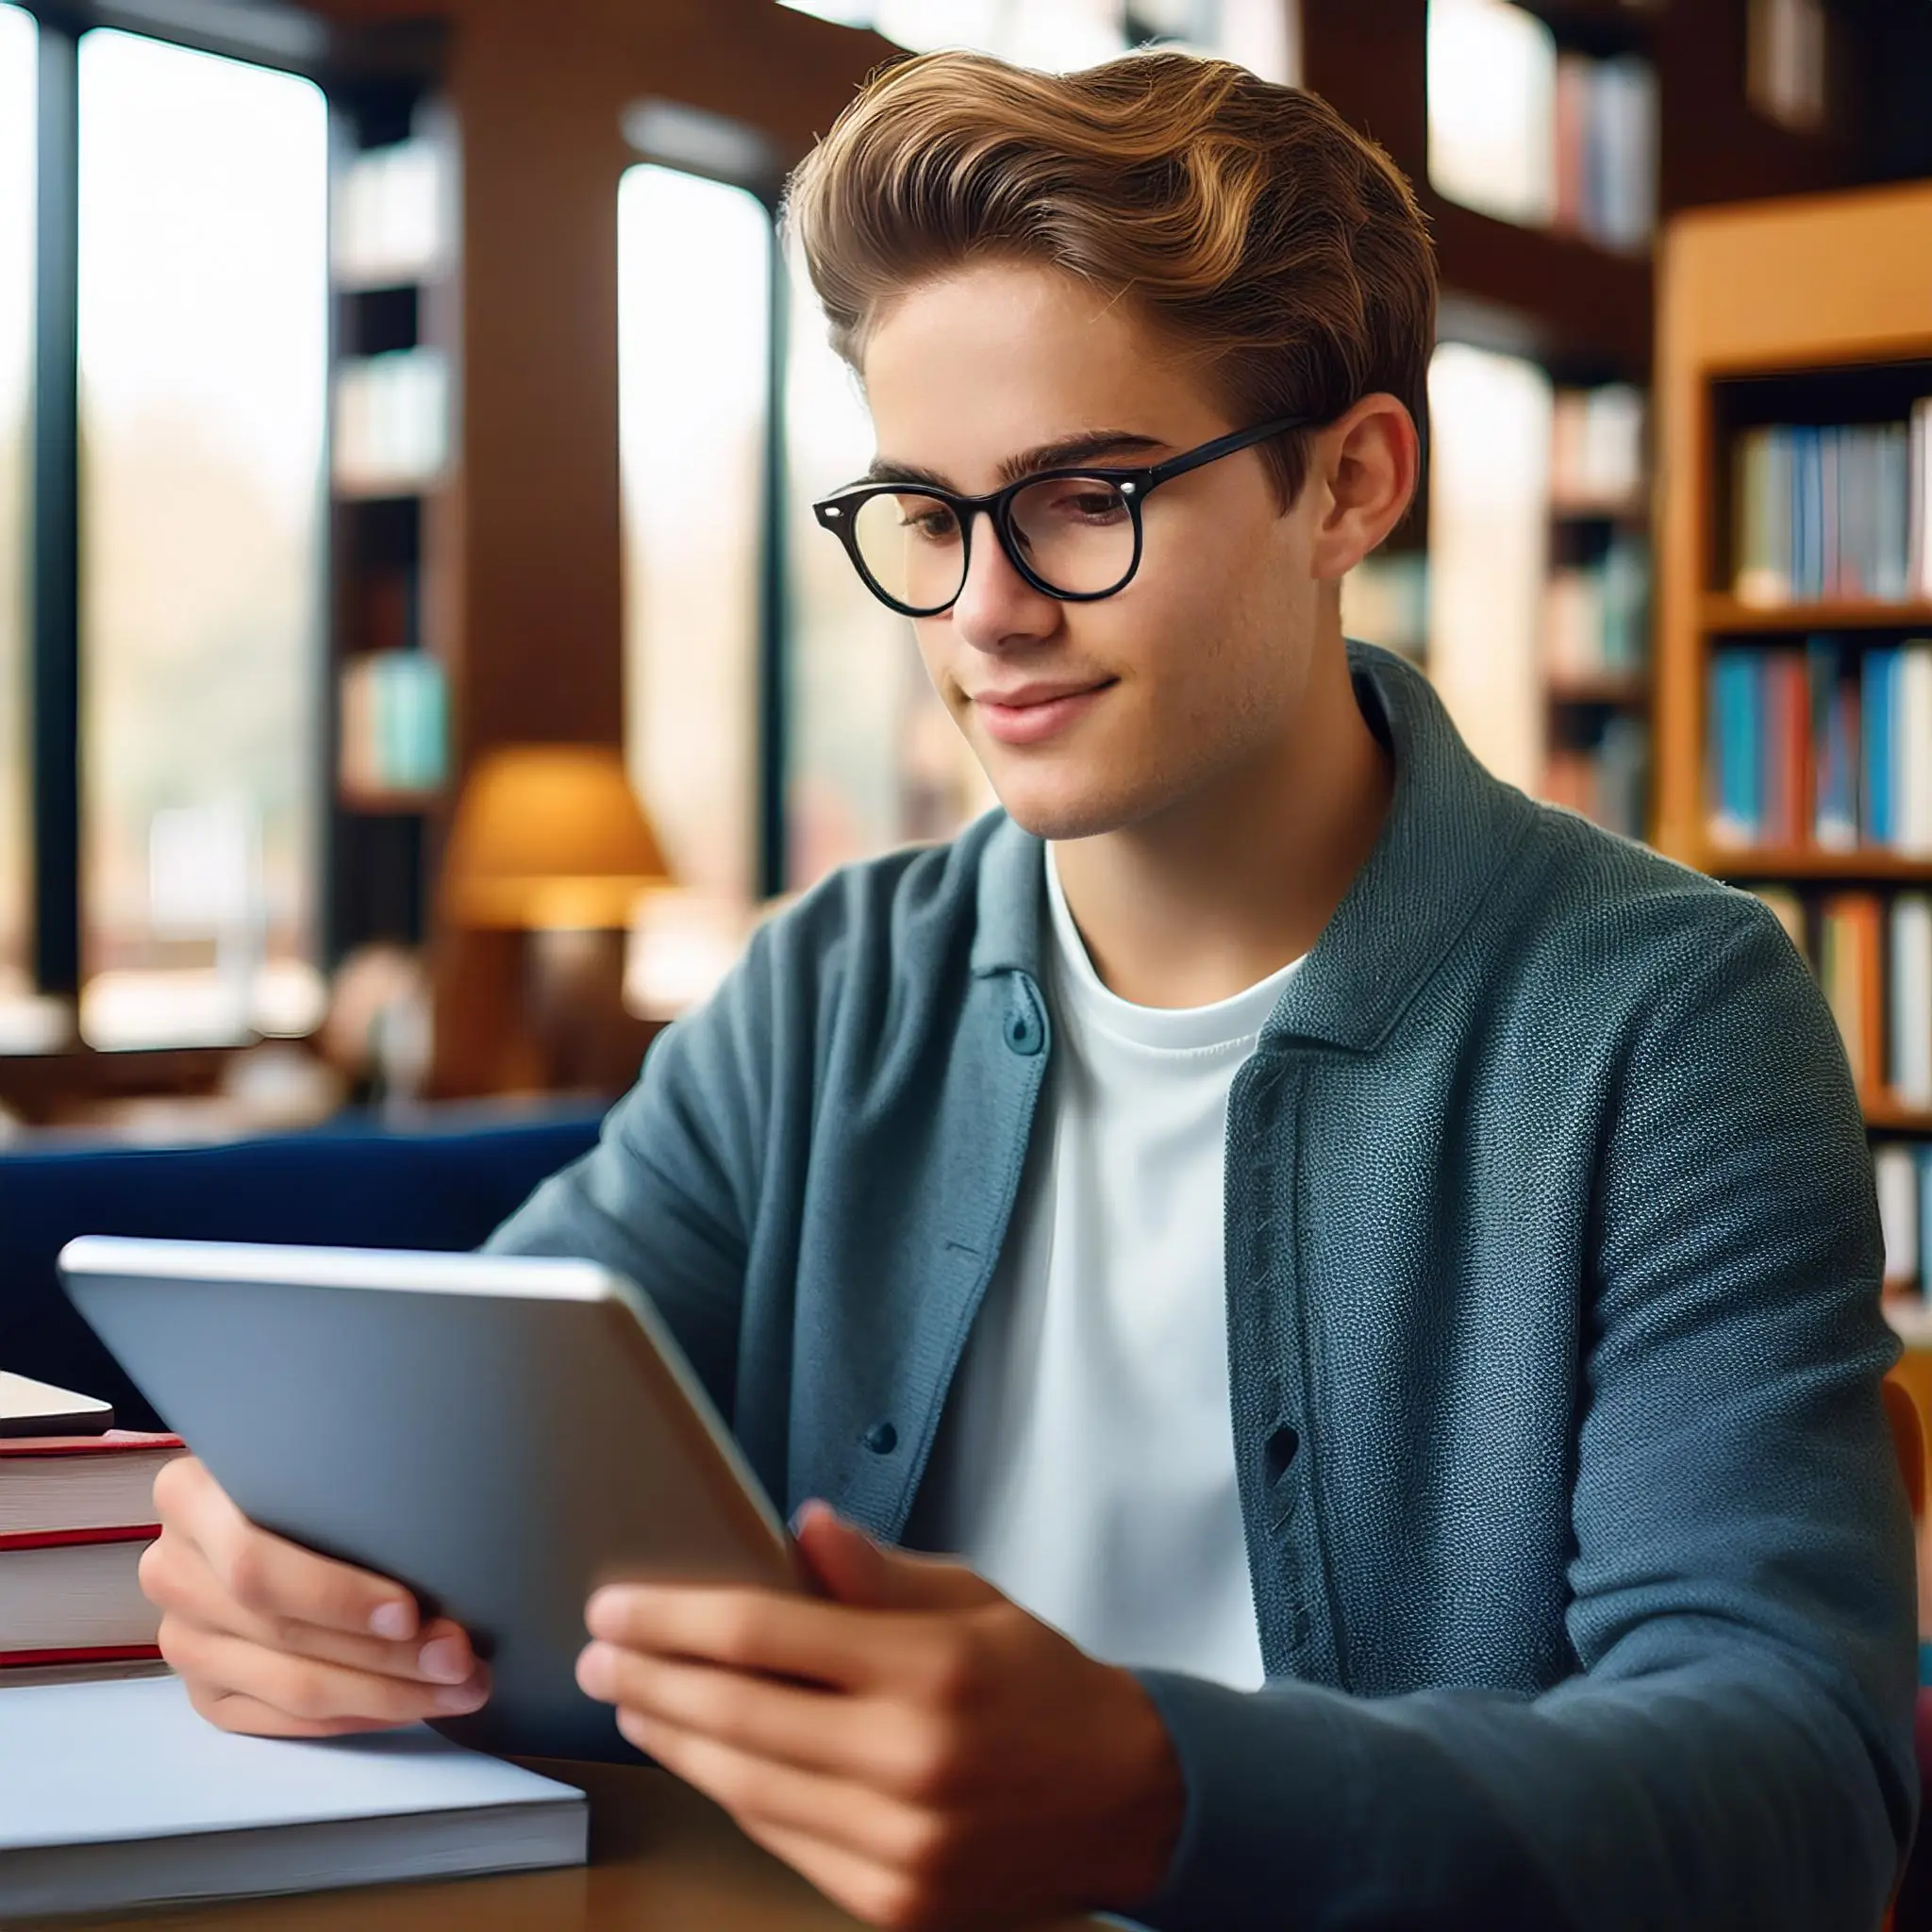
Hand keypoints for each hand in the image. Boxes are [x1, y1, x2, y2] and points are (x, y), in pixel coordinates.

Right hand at [142, 1455, 490, 1736]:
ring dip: (386, 1694)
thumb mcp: (318, 1456)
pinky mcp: (203, 1689)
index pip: (256, 1564)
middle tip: (462, 1658)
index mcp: (189, 1497)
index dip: (335, 1596)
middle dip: (387, 1655)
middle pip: (283, 1633)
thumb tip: (446, 1534)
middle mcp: (172, 1571)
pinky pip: (282, 1719)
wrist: (257, 1501)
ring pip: (290, 1686)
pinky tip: (413, 1705)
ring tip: (462, 1687)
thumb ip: (349, 1481)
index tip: (411, 1612)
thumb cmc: (313, 1473)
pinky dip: (355, 1715)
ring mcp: (183, 1637)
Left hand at [574, 1501, 1184, 1931]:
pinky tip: (702, 1756)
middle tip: (600, 1655)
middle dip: (650, 1680)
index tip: (617, 1604)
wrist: (1123, 1799)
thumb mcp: (971, 1600)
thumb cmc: (1040, 1683)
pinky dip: (731, 1792)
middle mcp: (910, 1762)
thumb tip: (801, 1527)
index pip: (764, 1636)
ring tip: (634, 1701)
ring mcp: (899, 1845)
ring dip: (675, 1741)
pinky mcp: (893, 1901)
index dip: (674, 1618)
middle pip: (736, 1717)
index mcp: (930, 1669)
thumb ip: (877, 1572)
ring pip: (746, 1787)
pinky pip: (781, 1840)